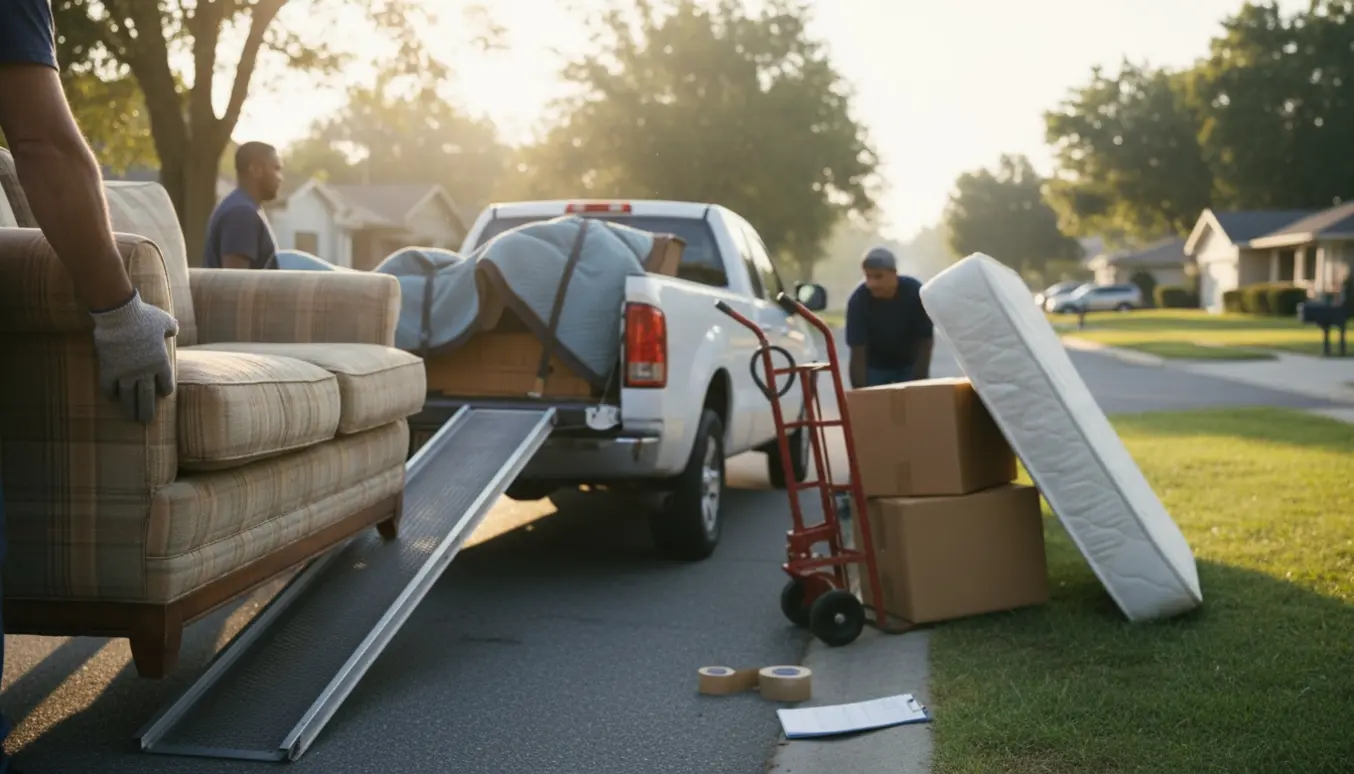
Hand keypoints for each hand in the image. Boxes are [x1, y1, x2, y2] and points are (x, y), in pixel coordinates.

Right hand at [89, 291, 179, 422]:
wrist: (119, 314)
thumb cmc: (144, 316)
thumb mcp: (164, 320)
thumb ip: (171, 327)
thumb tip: (174, 329)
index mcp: (161, 362)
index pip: (165, 384)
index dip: (164, 390)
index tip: (161, 394)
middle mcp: (145, 372)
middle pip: (147, 397)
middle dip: (147, 410)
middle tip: (146, 421)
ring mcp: (126, 373)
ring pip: (129, 397)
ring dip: (129, 409)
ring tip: (130, 418)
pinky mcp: (109, 370)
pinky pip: (109, 388)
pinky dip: (110, 394)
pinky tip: (112, 398)